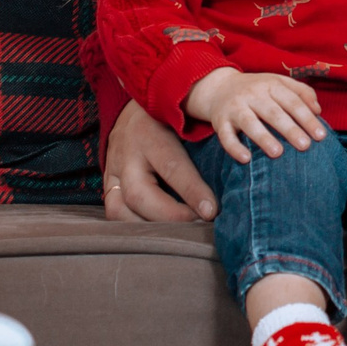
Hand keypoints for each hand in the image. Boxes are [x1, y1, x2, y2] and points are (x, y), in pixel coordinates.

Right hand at [103, 98, 214, 222]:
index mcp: (151, 135)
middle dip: (169, 216)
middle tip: (198, 225)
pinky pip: (113, 212)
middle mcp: (127, 155)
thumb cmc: (170, 117)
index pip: (172, 167)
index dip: (192, 192)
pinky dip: (133, 226)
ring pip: (119, 209)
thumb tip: (239, 162)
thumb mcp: (186, 119)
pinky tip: (157, 232)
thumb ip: (204, 140)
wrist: (133, 110)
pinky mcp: (107, 183)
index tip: (212, 211)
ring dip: (149, 227)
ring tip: (179, 234)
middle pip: (139, 194)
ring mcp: (113, 171)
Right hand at [184, 68, 328, 163]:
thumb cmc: (258, 89)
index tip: (321, 136)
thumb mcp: (279, 83)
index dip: (307, 118)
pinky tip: (246, 159)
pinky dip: (234, 148)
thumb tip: (318, 110)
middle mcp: (252, 95)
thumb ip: (302, 92)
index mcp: (271, 85)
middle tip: (305, 146)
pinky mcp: (220, 122)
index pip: (293, 102)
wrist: (219, 87)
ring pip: (249, 123)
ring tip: (278, 153)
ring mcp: (235, 108)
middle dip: (290, 130)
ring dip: (264, 138)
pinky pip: (226, 136)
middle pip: (274, 113)